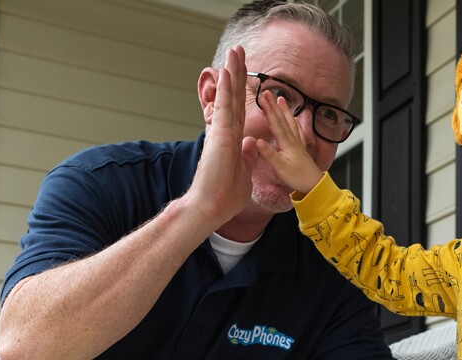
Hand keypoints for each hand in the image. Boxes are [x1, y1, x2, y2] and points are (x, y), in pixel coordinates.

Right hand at [185, 46, 255, 227]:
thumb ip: (246, 155)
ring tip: (234, 51)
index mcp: (232, 138)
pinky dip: (226, 89)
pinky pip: (225, 107)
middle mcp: (225, 131)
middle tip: (237, 50)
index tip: (243, 71)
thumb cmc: (224, 195)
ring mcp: (222, 131)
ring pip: (228, 96)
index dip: (241, 88)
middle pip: (233, 95)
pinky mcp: (220, 135)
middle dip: (237, 72)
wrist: (211, 207)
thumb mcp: (243, 171)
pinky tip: (227, 72)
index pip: (238, 107)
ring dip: (232, 73)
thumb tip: (250, 143)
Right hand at [253, 90, 324, 194]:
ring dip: (285, 110)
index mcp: (286, 143)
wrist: (315, 185)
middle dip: (274, 105)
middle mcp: (293, 140)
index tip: (262, 96)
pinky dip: (294, 122)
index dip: (268, 109)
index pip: (275, 122)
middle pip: (282, 119)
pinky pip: (297, 130)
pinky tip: (294, 119)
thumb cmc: (297, 178)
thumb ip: (269, 153)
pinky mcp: (301, 148)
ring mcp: (298, 143)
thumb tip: (257, 140)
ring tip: (281, 99)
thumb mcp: (280, 167)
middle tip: (268, 91)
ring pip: (290, 122)